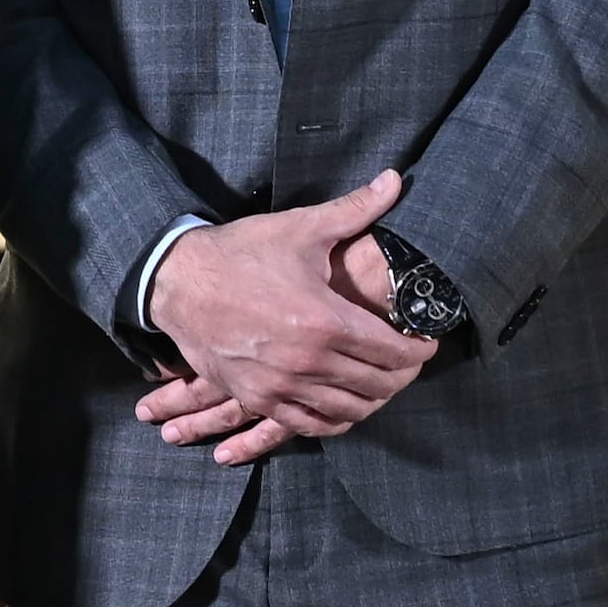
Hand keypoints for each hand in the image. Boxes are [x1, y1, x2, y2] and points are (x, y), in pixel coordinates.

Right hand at [140, 173, 429, 462]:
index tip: (428, 341)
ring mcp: (280, 386)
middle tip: (410, 361)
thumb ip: (356, 209)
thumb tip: (395, 181)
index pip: (393, 351)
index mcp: (325, 320)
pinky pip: (309, 425)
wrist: (179, 281)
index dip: (420, 350)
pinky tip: (346, 405)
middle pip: (378, 384)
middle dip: (403, 375)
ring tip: (383, 380)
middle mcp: (307, 362)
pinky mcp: (257, 398)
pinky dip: (336, 419)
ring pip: (348, 410)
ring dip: (375, 399)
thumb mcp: (301, 228)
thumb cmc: (242, 252)